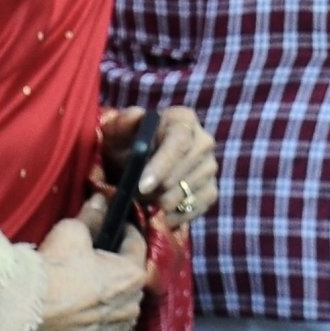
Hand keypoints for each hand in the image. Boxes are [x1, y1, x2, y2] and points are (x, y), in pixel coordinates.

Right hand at [34, 194, 146, 330]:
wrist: (23, 318)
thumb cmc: (51, 271)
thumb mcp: (71, 232)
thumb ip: (91, 216)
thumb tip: (101, 200)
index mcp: (132, 275)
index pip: (137, 244)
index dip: (125, 231)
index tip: (115, 226)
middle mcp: (132, 307)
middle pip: (131, 280)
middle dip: (118, 269)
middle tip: (96, 260)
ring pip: (121, 311)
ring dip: (111, 301)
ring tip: (87, 291)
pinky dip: (99, 327)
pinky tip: (82, 318)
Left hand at [97, 105, 218, 227]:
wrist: (138, 164)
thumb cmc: (127, 145)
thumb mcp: (118, 132)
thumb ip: (122, 123)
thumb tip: (136, 115)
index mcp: (184, 120)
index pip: (179, 142)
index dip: (161, 166)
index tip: (141, 185)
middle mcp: (204, 141)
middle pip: (183, 172)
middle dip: (155, 189)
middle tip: (134, 194)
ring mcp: (210, 167)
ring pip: (185, 194)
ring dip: (160, 203)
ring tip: (144, 199)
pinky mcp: (212, 190)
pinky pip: (195, 208)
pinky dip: (173, 215)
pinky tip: (157, 212)